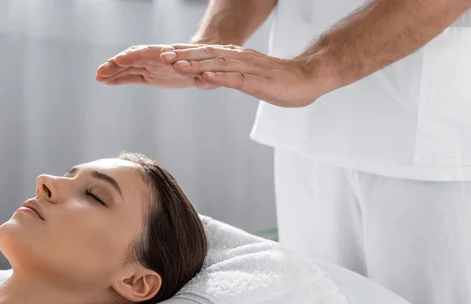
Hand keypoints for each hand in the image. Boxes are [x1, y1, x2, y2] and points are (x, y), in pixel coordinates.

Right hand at [95, 44, 217, 89]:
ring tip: (98, 77)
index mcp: (168, 55)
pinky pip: (131, 77)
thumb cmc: (206, 67)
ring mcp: (151, 67)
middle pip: (133, 59)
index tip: (119, 59)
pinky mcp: (150, 76)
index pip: (147, 53)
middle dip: (116, 65)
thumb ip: (201, 77)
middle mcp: (156, 58)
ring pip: (128, 68)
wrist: (204, 64)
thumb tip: (202, 79)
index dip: (133, 56)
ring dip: (113, 72)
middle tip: (101, 71)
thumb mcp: (206, 72)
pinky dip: (119, 79)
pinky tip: (105, 81)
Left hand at [162, 45, 322, 106]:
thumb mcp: (250, 77)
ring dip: (196, 64)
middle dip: (184, 56)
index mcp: (237, 57)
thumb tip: (210, 77)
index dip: (185, 53)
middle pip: (207, 55)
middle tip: (161, 57)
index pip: (206, 53)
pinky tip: (205, 78)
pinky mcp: (258, 82)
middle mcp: (240, 58)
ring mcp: (249, 69)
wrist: (308, 78)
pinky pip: (236, 79)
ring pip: (218, 65)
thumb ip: (231, 75)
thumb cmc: (280, 80)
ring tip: (177, 65)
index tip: (164, 55)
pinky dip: (219, 78)